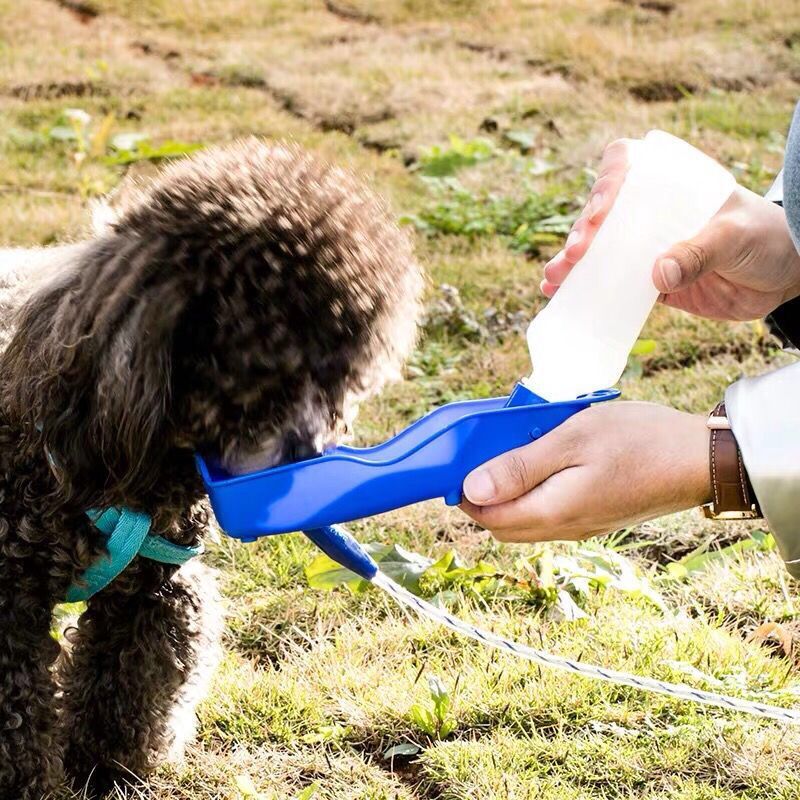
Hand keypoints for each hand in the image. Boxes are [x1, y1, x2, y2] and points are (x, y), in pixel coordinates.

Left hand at [460, 402, 710, 542]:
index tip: (460, 462)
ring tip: (519, 448)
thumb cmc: (638, 441)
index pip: (487, 518)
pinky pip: (548, 511)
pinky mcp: (594, 516)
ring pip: (525, 519)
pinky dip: (534, 489)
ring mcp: (581, 525)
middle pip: (502, 524)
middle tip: (488, 450)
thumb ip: (519, 467)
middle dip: (484, 493)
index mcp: (553, 512)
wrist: (698, 459)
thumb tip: (471, 490)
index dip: (464, 493)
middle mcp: (564, 528)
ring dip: (510, 490)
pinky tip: (546, 458)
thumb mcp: (571, 441)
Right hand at [542, 139, 799, 320]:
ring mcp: (644, 247)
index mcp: (669, 185)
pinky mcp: (645, 281)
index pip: (625, 168)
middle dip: (581, 233)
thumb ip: (699, 252)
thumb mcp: (736, 236)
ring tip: (553, 278)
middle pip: (601, 214)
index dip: (605, 185)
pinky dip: (585, 289)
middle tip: (575, 255)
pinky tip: (559, 293)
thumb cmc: (767, 238)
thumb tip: (658, 274)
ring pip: (598, 250)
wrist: (784, 277)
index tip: (600, 214)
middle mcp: (649, 212)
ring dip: (572, 263)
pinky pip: (609, 283)